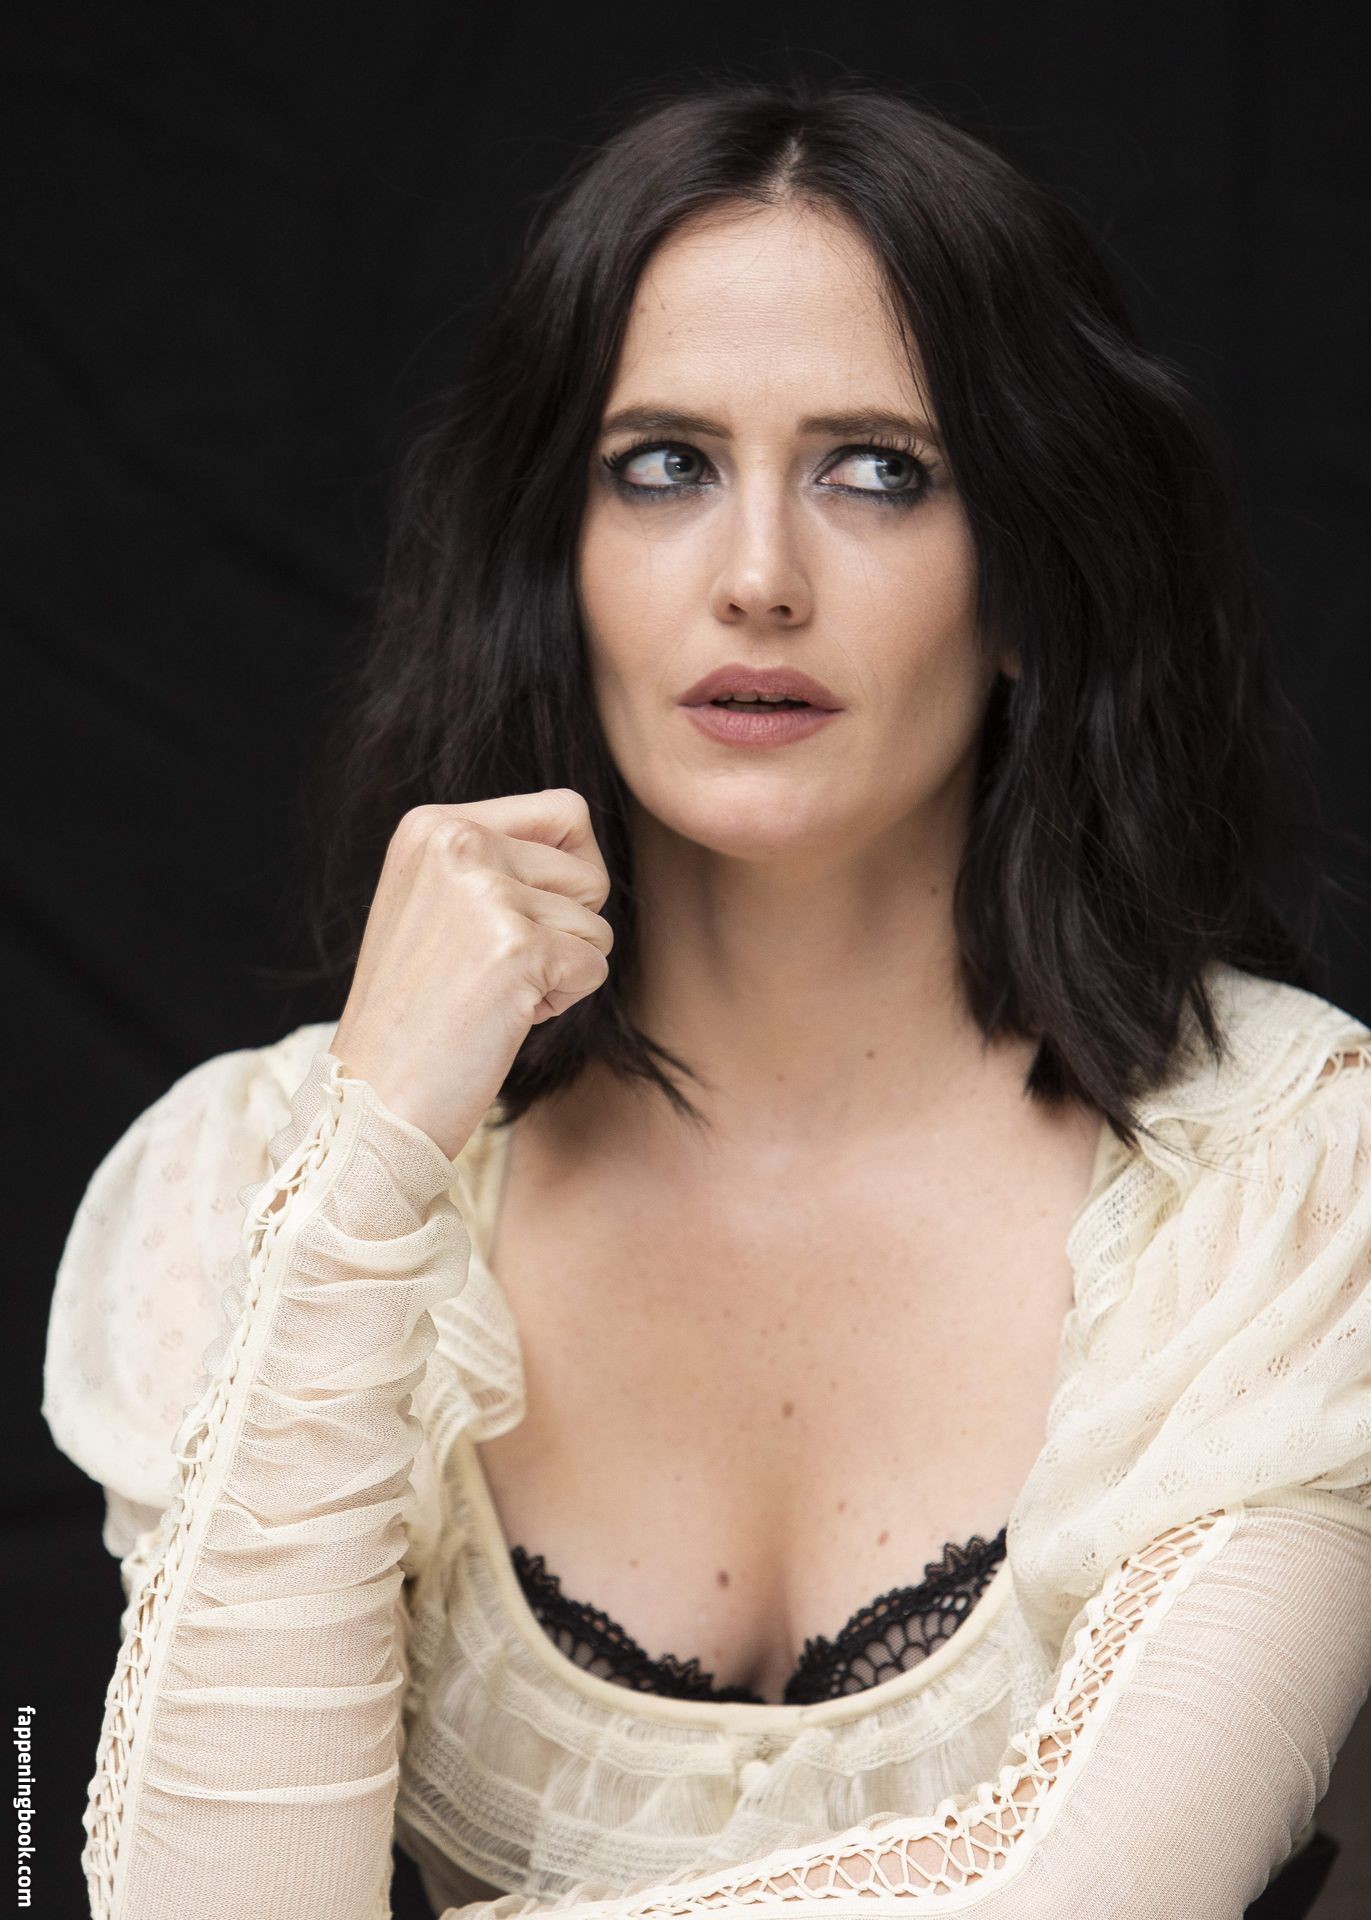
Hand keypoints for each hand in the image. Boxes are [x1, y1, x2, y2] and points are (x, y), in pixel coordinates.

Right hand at [329, 788, 612, 1158]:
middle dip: (563, 932)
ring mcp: (485, 893)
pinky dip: (561, 1002)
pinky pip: (593, 967)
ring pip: (596, 925)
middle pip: (588, 873)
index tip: (517, 921)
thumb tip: (586, 854)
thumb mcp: (435, 901)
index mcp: (432, 825)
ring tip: (491, 995)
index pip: (566, 812)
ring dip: (559, 972)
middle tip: (495, 970)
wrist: (374, 1095)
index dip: (570, 876)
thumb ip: (496, 861)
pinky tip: (501, 1017)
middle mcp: (456, 842)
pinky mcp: (516, 947)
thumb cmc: (416, 1010)